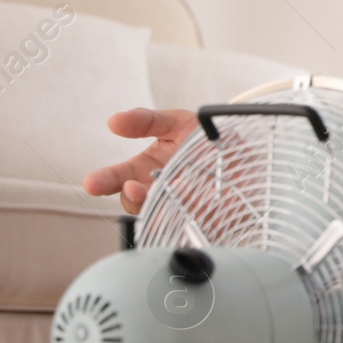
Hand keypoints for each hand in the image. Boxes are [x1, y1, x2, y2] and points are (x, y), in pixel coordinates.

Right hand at [83, 108, 200, 214]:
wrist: (249, 153)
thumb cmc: (207, 139)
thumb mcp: (177, 122)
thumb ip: (147, 121)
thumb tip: (115, 121)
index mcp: (145, 171)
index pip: (118, 179)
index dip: (105, 182)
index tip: (93, 183)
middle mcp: (158, 192)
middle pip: (135, 203)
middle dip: (130, 197)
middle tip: (131, 188)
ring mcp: (179, 207)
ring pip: (160, 215)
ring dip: (161, 203)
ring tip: (173, 185)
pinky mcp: (203, 219)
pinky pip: (192, 221)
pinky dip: (192, 209)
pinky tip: (197, 196)